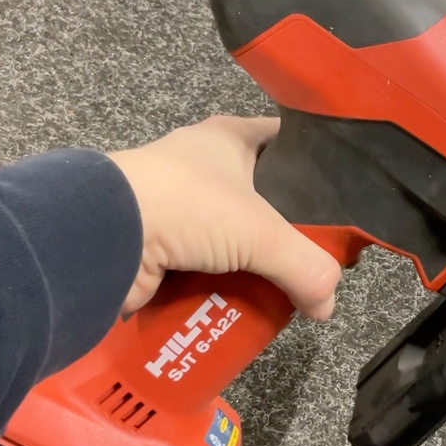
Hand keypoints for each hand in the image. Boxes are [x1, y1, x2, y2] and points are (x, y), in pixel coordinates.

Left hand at [107, 116, 341, 318]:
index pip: (285, 141)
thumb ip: (307, 267)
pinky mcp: (157, 246)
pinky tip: (241, 308)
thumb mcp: (262, 233)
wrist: (105, 235)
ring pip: (229, 240)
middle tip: (313, 262)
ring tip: (283, 292)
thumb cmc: (186, 205)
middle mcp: (201, 166)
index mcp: (228, 138)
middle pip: (259, 200)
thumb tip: (326, 305)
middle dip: (283, 233)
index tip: (340, 197)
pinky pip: (201, 271)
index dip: (313, 165)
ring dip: (250, 267)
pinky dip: (218, 290)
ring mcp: (176, 207)